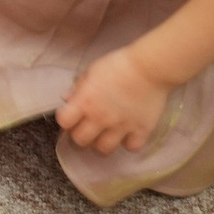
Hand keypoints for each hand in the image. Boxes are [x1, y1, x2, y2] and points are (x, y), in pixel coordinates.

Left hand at [56, 47, 170, 157]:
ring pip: (104, 149)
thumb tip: (66, 99)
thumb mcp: (92, 71)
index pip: (64, 122)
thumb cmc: (118, 64)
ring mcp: (121, 127)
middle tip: (87, 127)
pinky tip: (128, 133)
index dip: (66, 120)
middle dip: (81, 135)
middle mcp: (100, 118)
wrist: (149, 68)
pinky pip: (131, 147)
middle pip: (81, 141)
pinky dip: (128, 143)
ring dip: (102, 142)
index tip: (71, 115)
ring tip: (106, 133)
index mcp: (85, 102)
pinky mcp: (141, 131)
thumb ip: (78, 87)